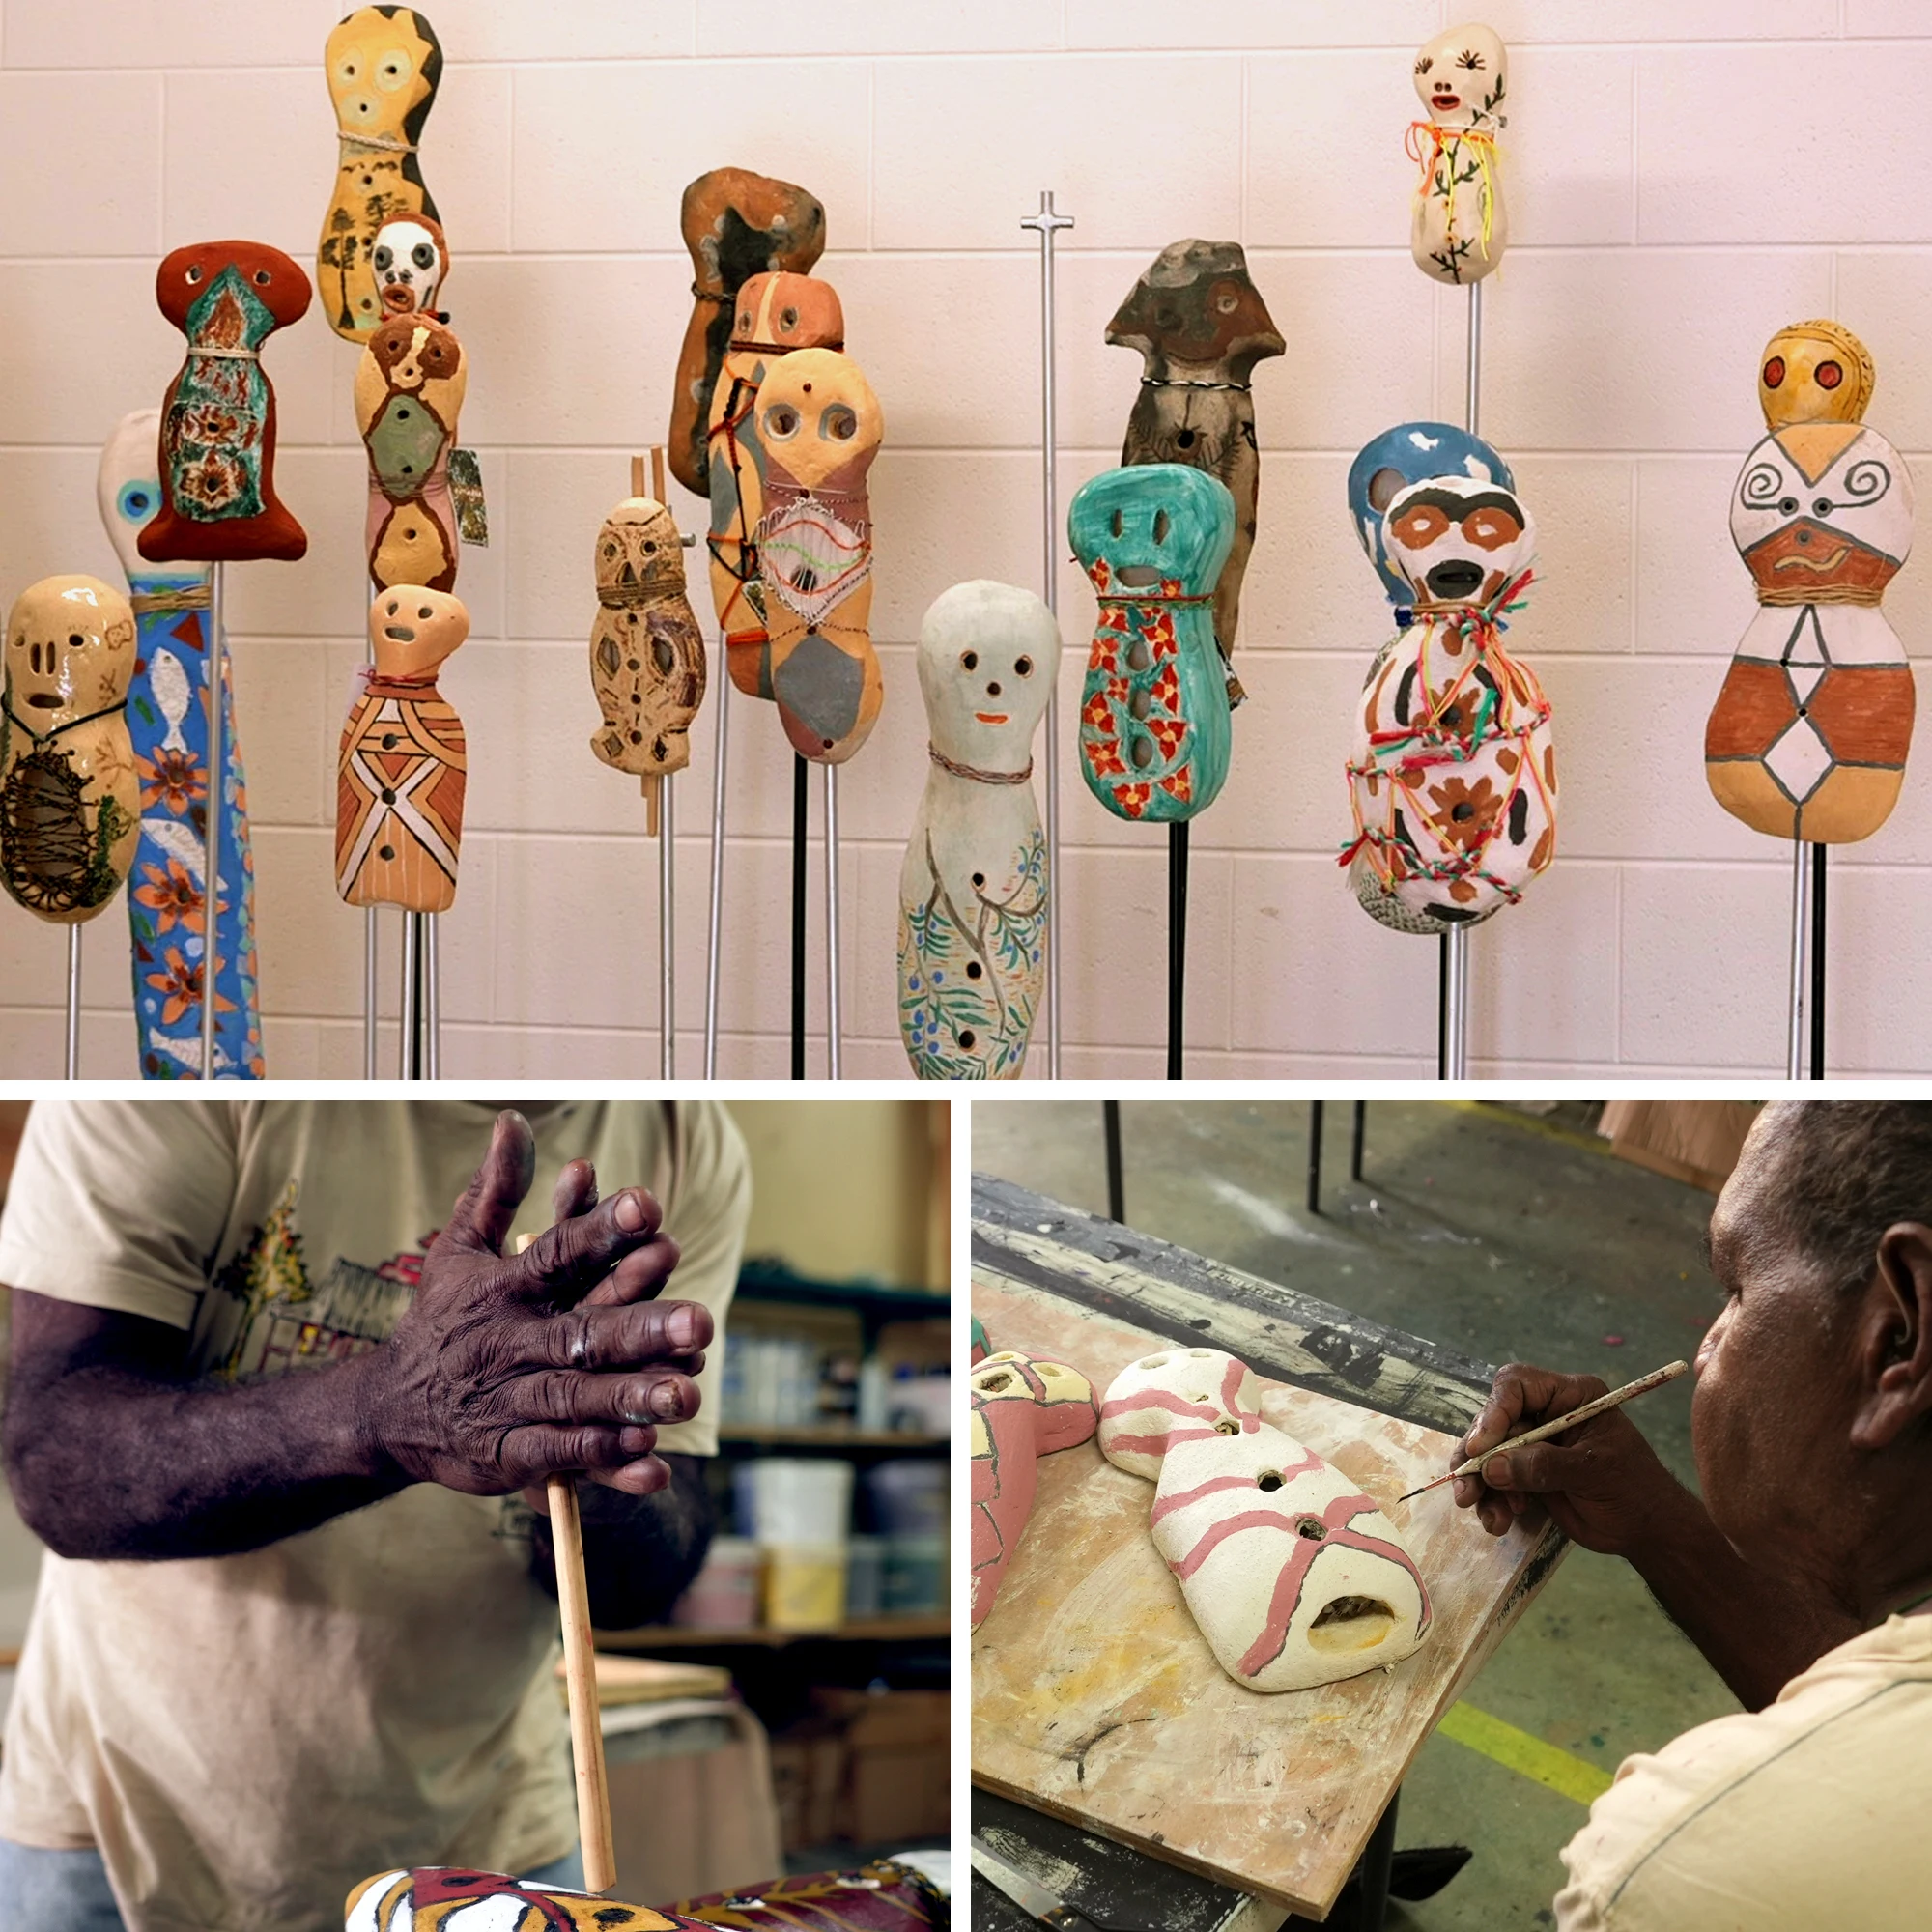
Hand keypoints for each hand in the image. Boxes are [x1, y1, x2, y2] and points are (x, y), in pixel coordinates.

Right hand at [361, 1111, 712, 1498]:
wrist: (385, 1410)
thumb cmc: (441, 1318)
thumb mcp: (459, 1248)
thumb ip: (496, 1189)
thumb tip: (515, 1120)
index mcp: (505, 1288)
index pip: (559, 1252)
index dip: (601, 1228)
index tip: (648, 1205)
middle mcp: (509, 1343)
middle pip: (582, 1332)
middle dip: (641, 1326)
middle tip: (701, 1320)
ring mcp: (507, 1401)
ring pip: (577, 1398)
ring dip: (633, 1397)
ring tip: (689, 1391)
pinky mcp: (507, 1454)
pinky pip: (558, 1456)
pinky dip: (601, 1458)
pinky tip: (649, 1454)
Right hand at [1450, 1362, 1678, 1555]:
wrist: (1648, 1531)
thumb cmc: (1634, 1491)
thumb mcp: (1593, 1472)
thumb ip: (1543, 1466)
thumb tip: (1491, 1467)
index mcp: (1569, 1397)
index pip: (1517, 1386)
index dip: (1494, 1412)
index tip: (1481, 1448)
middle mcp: (1546, 1413)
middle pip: (1494, 1421)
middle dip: (1477, 1457)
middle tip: (1466, 1489)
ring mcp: (1534, 1444)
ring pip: (1488, 1453)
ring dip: (1479, 1484)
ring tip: (1483, 1513)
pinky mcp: (1526, 1472)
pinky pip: (1495, 1480)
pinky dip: (1490, 1501)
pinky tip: (1496, 1522)